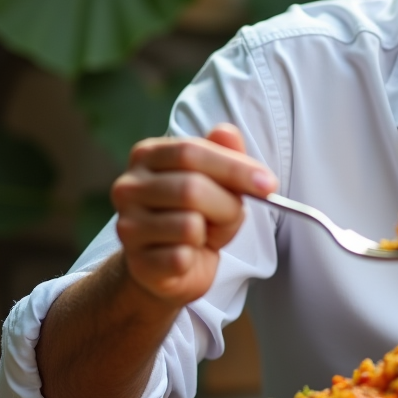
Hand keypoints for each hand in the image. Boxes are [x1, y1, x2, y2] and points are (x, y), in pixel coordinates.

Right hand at [110, 123, 276, 305]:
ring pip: (189, 225)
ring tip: (207, 234)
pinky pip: (181, 257)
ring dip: (214, 233)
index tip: (269, 185)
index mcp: (148, 155)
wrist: (173, 264)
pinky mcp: (137, 262)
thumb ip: (226, 154)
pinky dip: (197, 257)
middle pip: (191, 188)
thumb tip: (227, 133)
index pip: (191, 151)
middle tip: (236, 215)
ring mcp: (128, 226)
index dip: (234, 168)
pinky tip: (190, 254)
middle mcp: (129, 187)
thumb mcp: (218, 180)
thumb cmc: (199, 214)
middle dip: (227, 205)